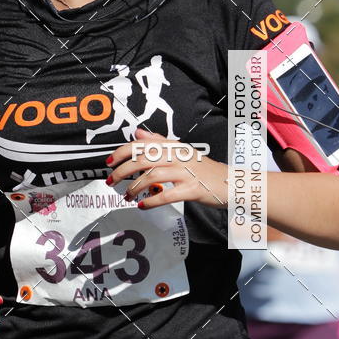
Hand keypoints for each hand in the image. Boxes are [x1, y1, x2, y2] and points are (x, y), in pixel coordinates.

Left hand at [107, 127, 227, 209]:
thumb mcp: (182, 151)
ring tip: (127, 196)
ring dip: (134, 188)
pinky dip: (151, 201)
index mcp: (173, 147)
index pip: (142, 145)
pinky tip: (143, 205)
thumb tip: (138, 133)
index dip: (122, 152)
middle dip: (122, 171)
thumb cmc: (202, 169)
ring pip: (152, 177)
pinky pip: (167, 195)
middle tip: (111, 181)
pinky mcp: (192, 189)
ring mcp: (186, 173)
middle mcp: (178, 156)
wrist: (229, 182)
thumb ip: (159, 142)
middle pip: (143, 160)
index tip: (109, 162)